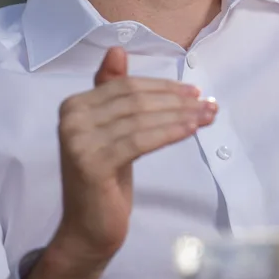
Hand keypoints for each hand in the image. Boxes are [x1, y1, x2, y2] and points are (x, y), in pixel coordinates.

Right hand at [49, 46, 216, 267]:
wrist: (88, 228)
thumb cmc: (106, 179)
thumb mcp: (113, 131)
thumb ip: (113, 92)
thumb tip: (117, 49)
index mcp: (73, 104)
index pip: (126, 86)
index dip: (163, 87)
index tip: (195, 92)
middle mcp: (70, 118)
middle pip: (135, 100)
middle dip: (176, 101)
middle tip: (208, 105)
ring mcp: (78, 141)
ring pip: (140, 119)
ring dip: (180, 116)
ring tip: (207, 117)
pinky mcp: (91, 163)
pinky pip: (139, 141)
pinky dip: (168, 133)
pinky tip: (191, 130)